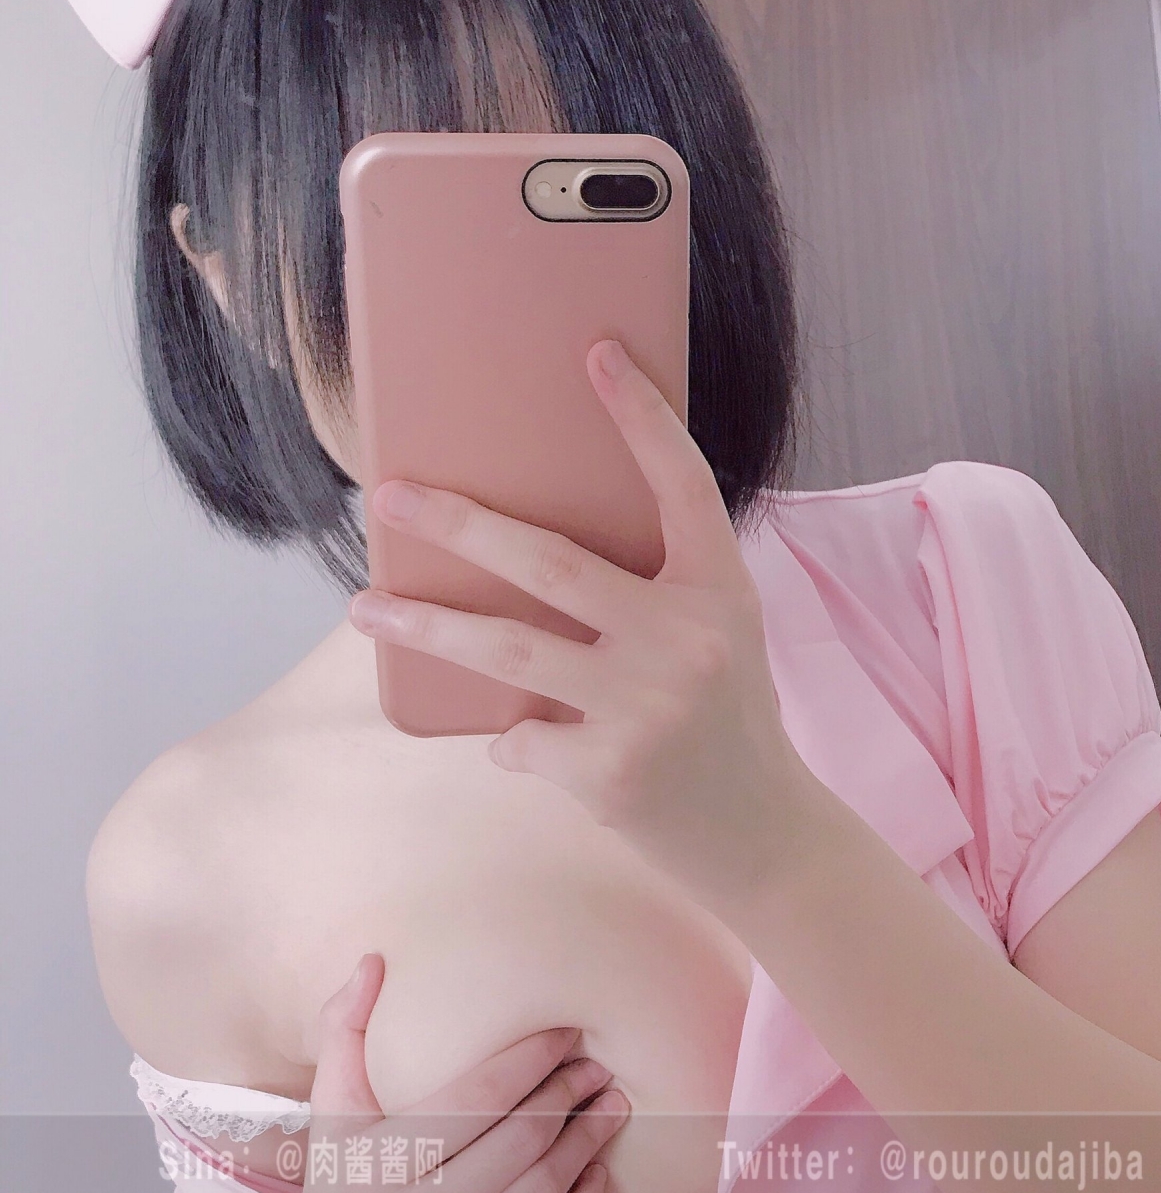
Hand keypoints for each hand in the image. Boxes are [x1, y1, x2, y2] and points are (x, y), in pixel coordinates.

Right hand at [271, 953, 629, 1192]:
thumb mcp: (332, 1116)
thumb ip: (346, 1032)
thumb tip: (374, 961)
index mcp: (378, 1167)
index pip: (474, 1100)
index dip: (529, 1060)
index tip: (564, 1033)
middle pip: (519, 1143)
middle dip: (567, 1095)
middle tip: (597, 1065)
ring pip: (541, 1190)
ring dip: (588, 1142)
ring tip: (611, 1105)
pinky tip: (600, 1169)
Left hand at [347, 337, 820, 909]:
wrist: (762, 836)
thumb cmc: (725, 721)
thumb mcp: (716, 637)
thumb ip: (653, 592)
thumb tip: (525, 550)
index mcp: (719, 590)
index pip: (682, 485)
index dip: (641, 419)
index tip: (596, 355)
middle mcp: (688, 638)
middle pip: (551, 562)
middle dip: (460, 525)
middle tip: (390, 497)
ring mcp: (648, 705)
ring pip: (508, 648)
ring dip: (426, 625)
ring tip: (365, 606)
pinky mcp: (612, 770)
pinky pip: (520, 737)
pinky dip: (510, 738)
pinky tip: (521, 743)